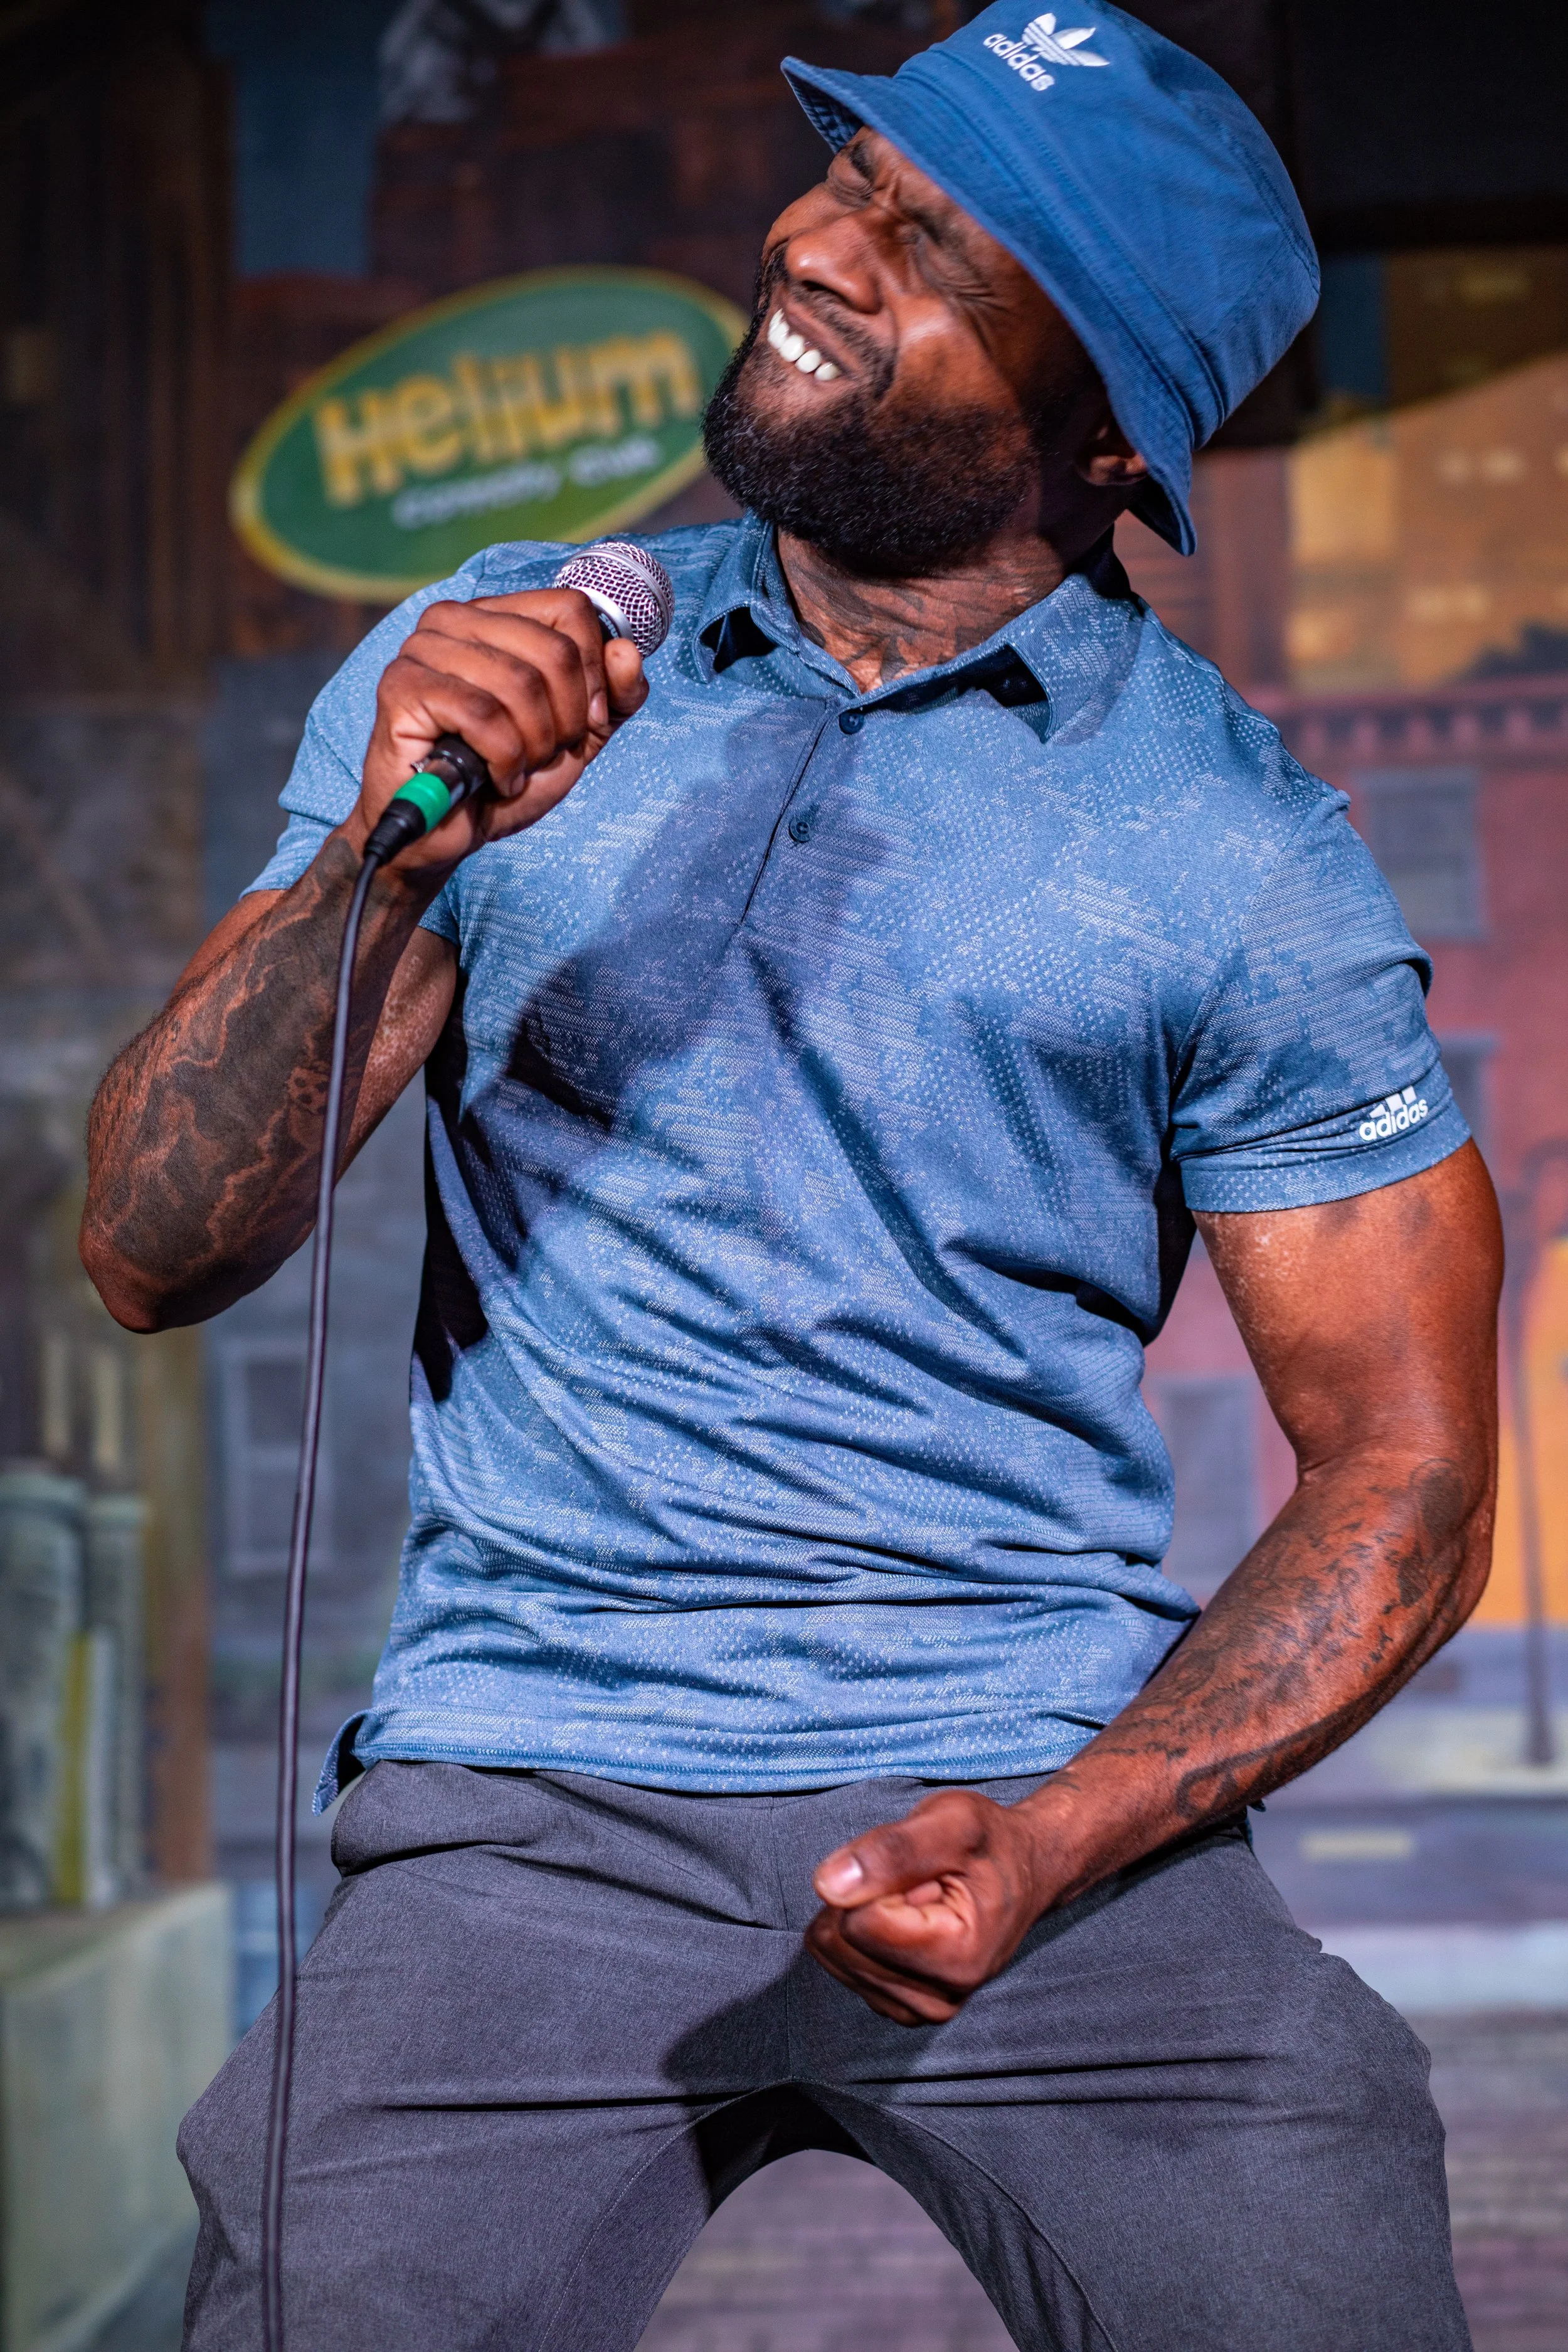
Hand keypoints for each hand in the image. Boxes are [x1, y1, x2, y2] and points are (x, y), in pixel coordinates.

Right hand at [349, 588, 648, 875]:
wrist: (443, 831)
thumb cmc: (502, 775)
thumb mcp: (575, 737)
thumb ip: (612, 697)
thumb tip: (627, 653)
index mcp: (496, 616)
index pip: (570, 609)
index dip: (592, 674)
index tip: (582, 722)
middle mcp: (455, 619)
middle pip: (553, 651)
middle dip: (565, 720)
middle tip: (542, 753)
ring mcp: (423, 648)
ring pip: (520, 684)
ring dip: (533, 746)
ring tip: (514, 768)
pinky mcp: (402, 686)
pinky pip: (483, 715)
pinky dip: (504, 761)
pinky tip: (493, 777)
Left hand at [806, 1788, 1050, 2025]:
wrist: (1024, 1870)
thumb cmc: (991, 1843)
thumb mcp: (953, 1821)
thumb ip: (892, 1850)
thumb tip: (827, 1885)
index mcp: (957, 1958)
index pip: (858, 1921)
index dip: (877, 1878)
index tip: (922, 1872)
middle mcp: (938, 1998)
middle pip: (841, 1941)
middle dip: (867, 1896)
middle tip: (919, 1882)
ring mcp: (917, 2008)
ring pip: (835, 1952)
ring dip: (865, 1911)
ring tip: (916, 1896)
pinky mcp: (899, 2005)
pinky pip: (840, 1962)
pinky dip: (863, 1930)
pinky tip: (905, 1917)